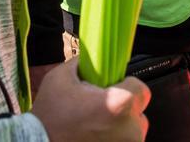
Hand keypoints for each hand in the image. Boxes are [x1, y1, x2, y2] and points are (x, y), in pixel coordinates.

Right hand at [31, 57, 149, 141]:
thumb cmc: (48, 117)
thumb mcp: (60, 78)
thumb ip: (83, 62)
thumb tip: (94, 55)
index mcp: (118, 105)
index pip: (141, 89)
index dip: (126, 86)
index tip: (112, 89)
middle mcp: (129, 130)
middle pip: (139, 111)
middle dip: (124, 108)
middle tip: (101, 109)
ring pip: (134, 130)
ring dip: (121, 127)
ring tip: (97, 126)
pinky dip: (114, 139)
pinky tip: (96, 137)